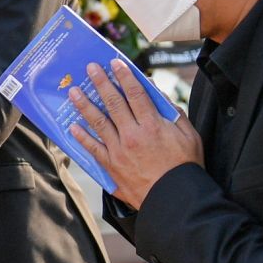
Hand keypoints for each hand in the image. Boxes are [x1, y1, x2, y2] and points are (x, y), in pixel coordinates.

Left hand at [68, 60, 203, 209]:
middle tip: (91, 68)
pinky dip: (82, 137)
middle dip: (101, 83)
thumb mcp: (189, 135)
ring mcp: (120, 150)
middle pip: (113, 103)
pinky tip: (73, 126)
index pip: (135, 93)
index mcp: (153, 124)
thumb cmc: (185, 167)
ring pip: (98, 122)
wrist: (174, 199)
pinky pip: (93, 149)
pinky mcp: (112, 166)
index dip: (124, 76)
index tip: (115, 63)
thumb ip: (174, 113)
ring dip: (85, 105)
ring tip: (74, 92)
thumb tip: (159, 95)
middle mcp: (133, 134)